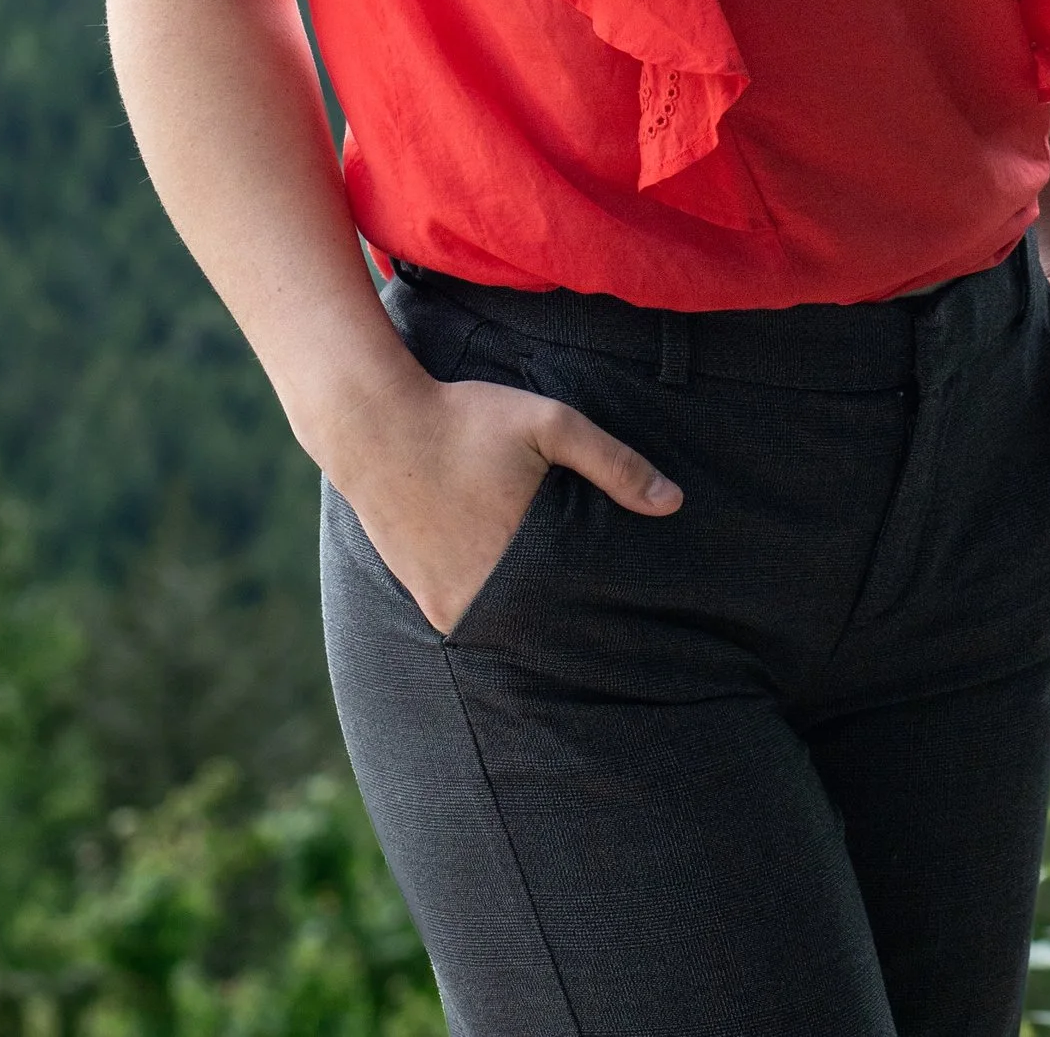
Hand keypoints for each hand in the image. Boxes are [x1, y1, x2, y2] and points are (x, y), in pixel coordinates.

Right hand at [338, 369, 681, 633]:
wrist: (375, 425)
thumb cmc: (466, 420)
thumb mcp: (548, 423)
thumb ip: (612, 462)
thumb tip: (674, 504)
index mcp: (526, 559)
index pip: (585, 609)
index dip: (613, 611)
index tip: (642, 619)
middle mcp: (490, 595)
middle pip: (551, 625)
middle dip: (579, 620)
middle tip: (609, 617)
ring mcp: (453, 606)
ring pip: (513, 628)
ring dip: (536, 617)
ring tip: (564, 606)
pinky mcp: (430, 604)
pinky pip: (479, 621)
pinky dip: (499, 610)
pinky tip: (514, 589)